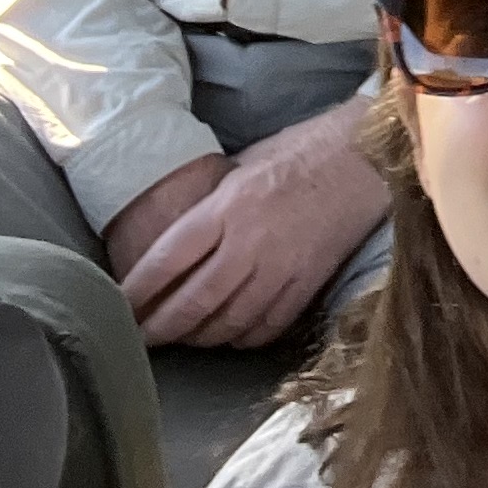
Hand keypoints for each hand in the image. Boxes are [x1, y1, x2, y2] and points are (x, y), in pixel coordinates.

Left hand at [112, 107, 388, 346]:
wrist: (369, 154)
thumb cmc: (303, 149)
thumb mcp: (244, 165)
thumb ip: (214, 206)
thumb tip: (187, 237)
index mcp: (227, 207)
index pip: (168, 259)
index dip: (137, 290)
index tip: (118, 306)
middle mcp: (250, 243)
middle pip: (192, 301)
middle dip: (161, 326)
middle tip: (141, 338)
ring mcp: (282, 268)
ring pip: (228, 322)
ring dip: (199, 336)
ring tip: (183, 338)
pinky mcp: (310, 283)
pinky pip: (267, 326)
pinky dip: (242, 337)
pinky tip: (231, 334)